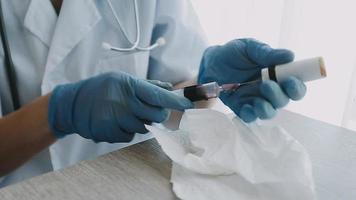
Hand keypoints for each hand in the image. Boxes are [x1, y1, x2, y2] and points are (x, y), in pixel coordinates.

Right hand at [48, 72, 192, 142]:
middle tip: (151, 110)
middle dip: (159, 115)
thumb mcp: (122, 79)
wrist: (72, 104)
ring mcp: (116, 119)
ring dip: (140, 122)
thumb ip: (147, 84)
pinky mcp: (110, 133)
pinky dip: (127, 130)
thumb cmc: (101, 88)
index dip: (176, 102)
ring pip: (144, 128)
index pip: (159, 95)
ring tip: (126, 113)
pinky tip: (116, 122)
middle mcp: (124, 103)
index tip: (189, 106)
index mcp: (129, 86)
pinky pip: (129, 136)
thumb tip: (168, 87)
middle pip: (156, 115)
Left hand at [198, 38, 305, 121]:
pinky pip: (249, 117)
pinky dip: (251, 115)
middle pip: (283, 100)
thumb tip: (289, 56)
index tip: (292, 81)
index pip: (294, 85)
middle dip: (279, 96)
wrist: (210, 62)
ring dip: (267, 108)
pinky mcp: (241, 107)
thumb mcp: (249, 48)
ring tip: (259, 100)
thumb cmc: (233, 53)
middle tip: (266, 84)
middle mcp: (269, 90)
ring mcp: (255, 100)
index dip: (297, 87)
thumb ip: (267, 53)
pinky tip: (247, 108)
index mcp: (276, 75)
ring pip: (269, 112)